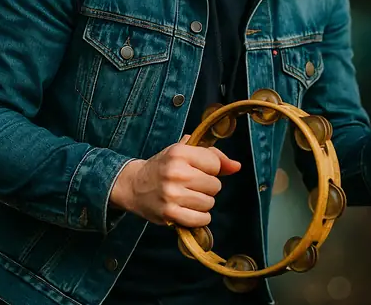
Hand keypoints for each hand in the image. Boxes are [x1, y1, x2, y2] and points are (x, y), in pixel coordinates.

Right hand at [110, 135, 240, 226]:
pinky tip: (189, 210)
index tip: (198, 170)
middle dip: (207, 187)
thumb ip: (213, 156)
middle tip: (192, 186)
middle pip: (215, 185)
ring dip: (203, 203)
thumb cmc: (163, 167)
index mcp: (179, 153)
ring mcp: (172, 194)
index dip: (211, 169)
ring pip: (209, 203)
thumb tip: (237, 167)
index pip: (215, 163)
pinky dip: (200, 218)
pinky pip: (201, 219)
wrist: (133, 185)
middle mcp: (176, 172)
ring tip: (188, 197)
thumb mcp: (184, 153)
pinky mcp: (169, 213)